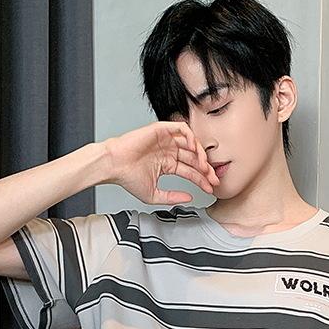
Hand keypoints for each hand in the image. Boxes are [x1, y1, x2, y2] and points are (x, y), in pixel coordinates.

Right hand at [101, 121, 219, 204]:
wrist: (114, 165)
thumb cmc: (127, 178)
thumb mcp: (154, 195)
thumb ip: (172, 197)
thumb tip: (190, 198)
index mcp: (166, 164)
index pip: (190, 171)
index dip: (201, 180)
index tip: (210, 188)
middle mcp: (168, 151)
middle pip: (194, 158)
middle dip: (205, 169)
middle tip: (213, 179)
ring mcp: (166, 140)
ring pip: (191, 143)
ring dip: (200, 154)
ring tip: (205, 166)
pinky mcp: (161, 130)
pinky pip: (182, 129)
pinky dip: (191, 137)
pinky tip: (195, 149)